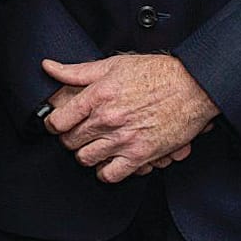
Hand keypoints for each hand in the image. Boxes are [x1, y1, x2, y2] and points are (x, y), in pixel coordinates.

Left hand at [42, 54, 218, 182]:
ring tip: (92, 146)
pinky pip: (111, 175)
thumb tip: (49, 67)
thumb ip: (77, 71)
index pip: (58, 120)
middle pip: (70, 141)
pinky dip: (105, 172)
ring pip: (86, 159)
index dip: (53, 123)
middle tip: (76, 133)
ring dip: (85, 154)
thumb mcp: (112, 65)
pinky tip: (108, 161)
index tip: (56, 123)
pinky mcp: (141, 155)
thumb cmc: (155, 73)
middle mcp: (107, 120)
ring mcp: (123, 140)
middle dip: (69, 138)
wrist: (191, 87)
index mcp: (97, 96)